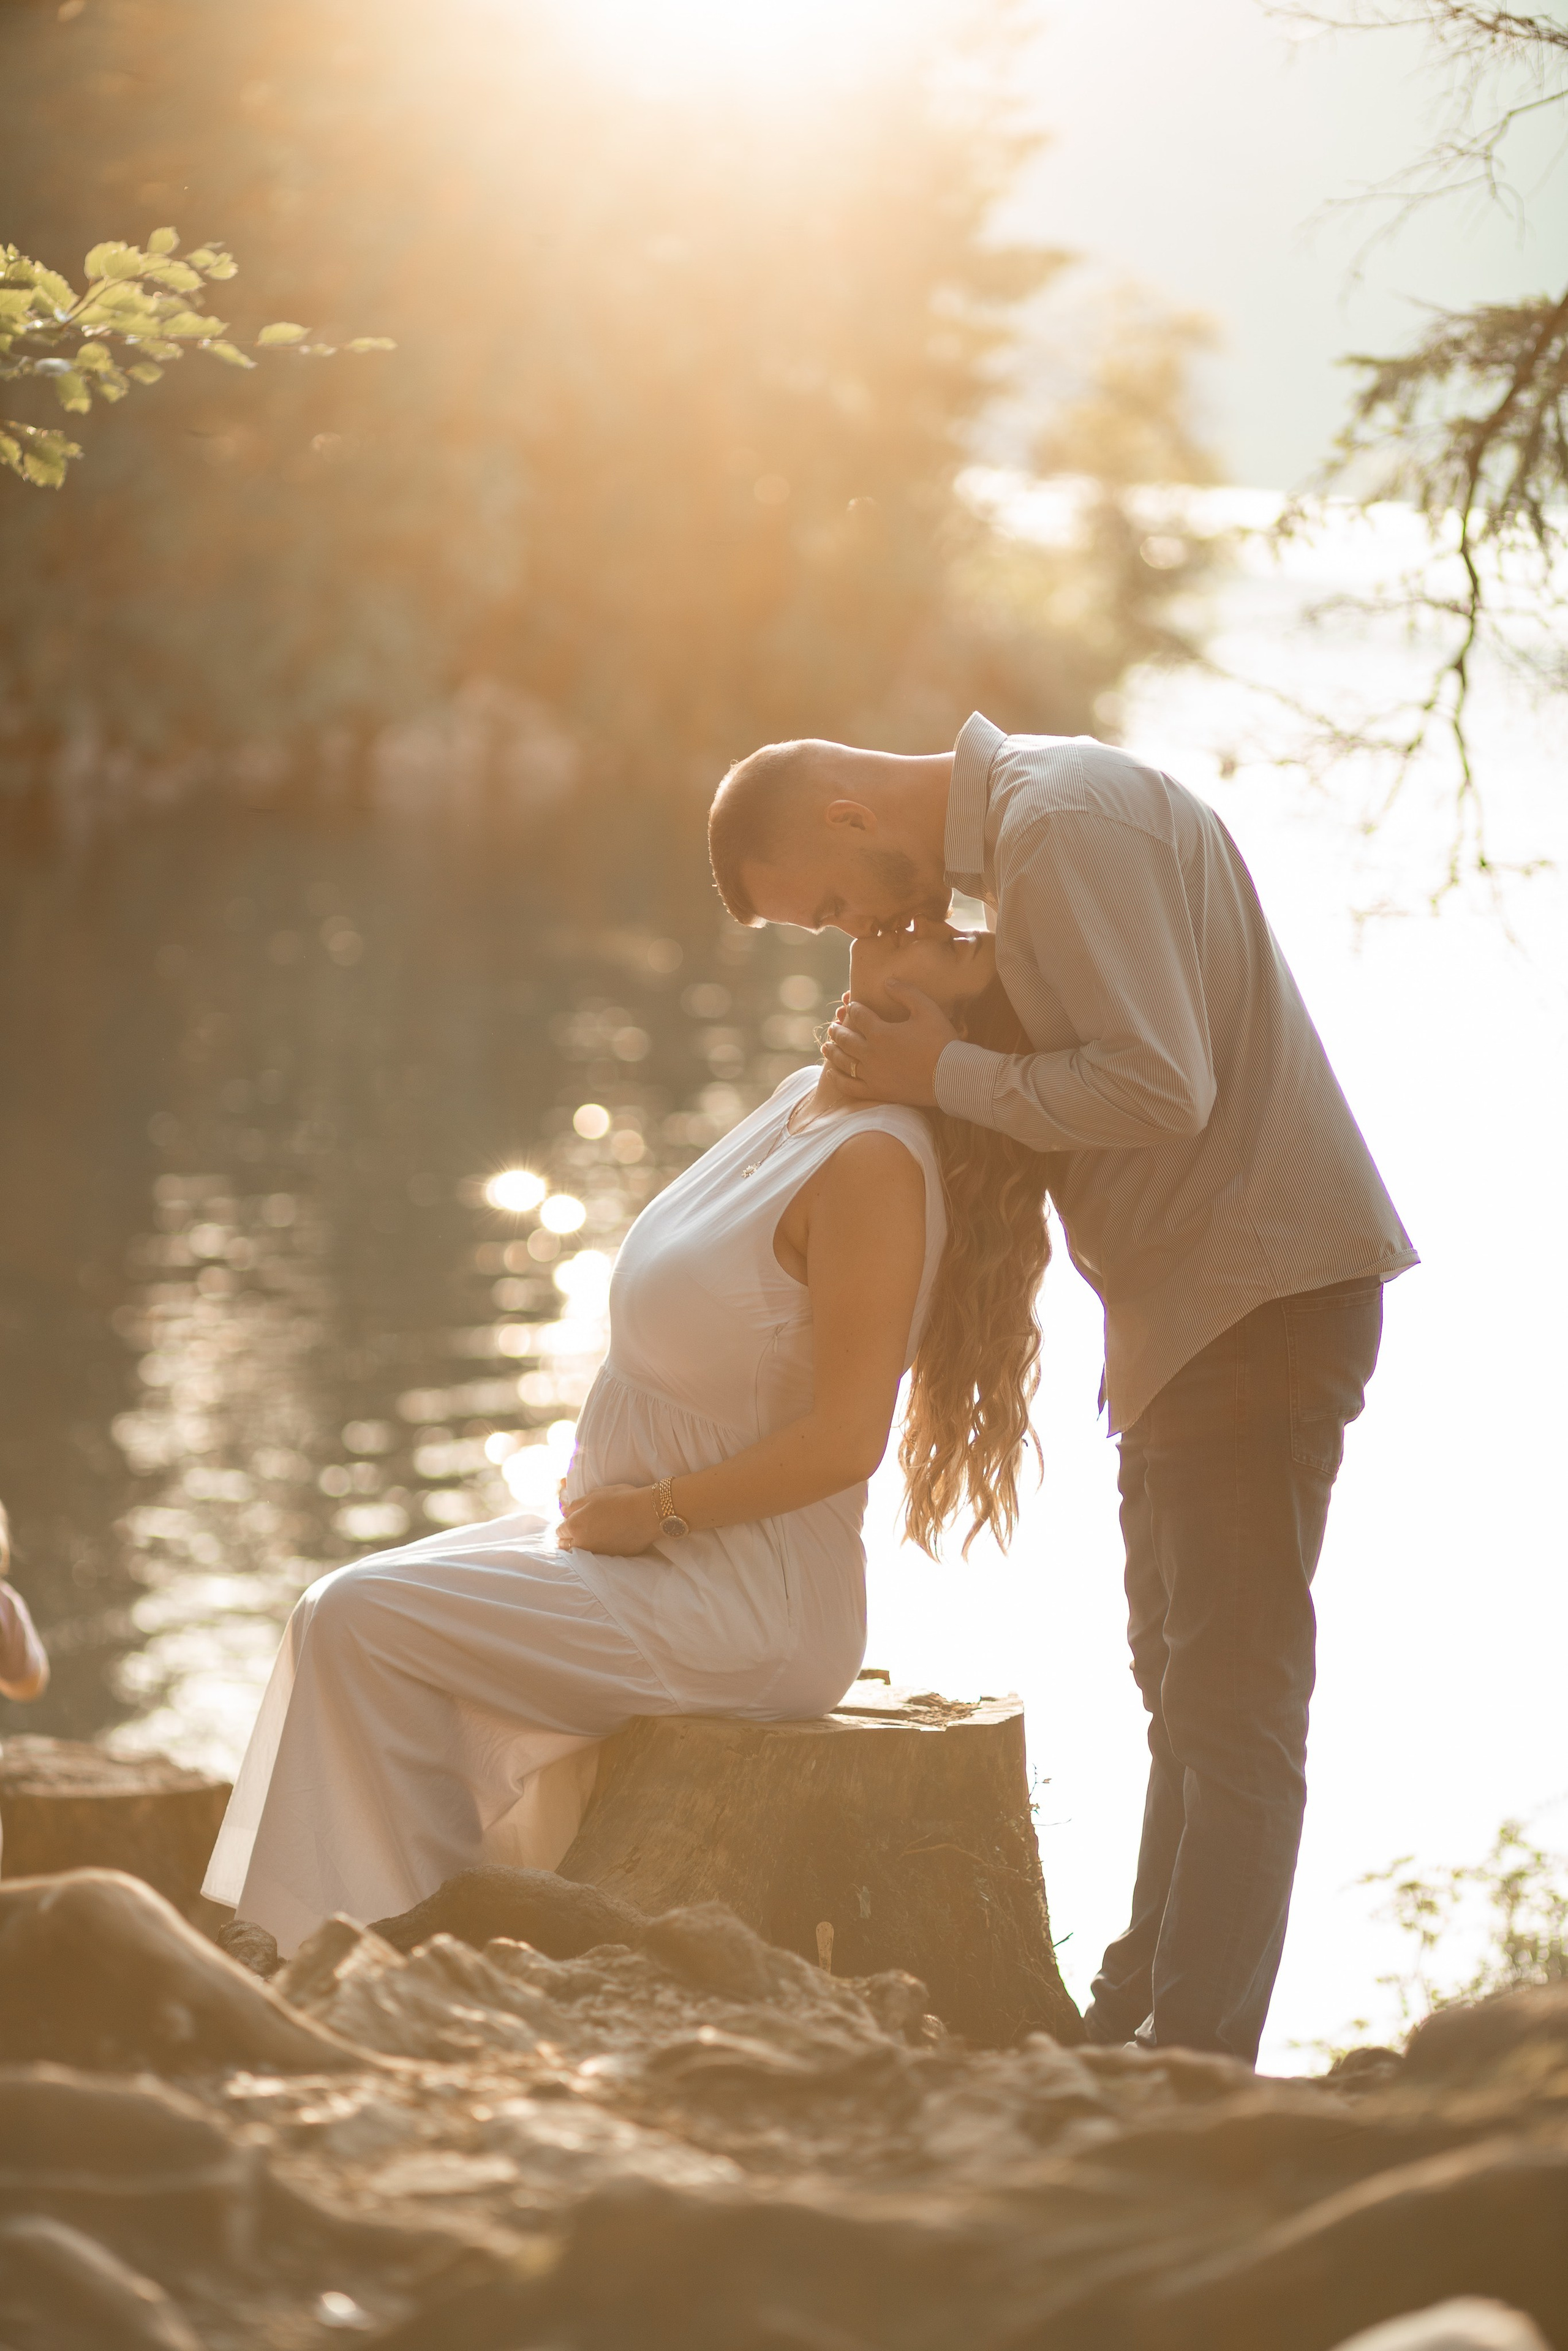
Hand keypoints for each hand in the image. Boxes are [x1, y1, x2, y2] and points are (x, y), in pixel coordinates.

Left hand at [557, 1482, 661, 1556]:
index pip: (560, 1531)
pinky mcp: (611, 1558)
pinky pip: (598, 1556)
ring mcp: (597, 1553)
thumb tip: (566, 1512)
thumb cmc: (620, 1499)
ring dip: (581, 1546)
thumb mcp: (595, 1494)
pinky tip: (606, 1541)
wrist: (646, 1513)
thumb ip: (576, 1505)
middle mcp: (582, 1543)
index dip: (565, 1524)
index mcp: (575, 1526)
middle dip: (568, 1538)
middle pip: (565, 1546)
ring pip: (580, 1554)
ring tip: (590, 1537)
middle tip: (577, 1530)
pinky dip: (598, 1550)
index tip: (572, 1521)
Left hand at [822, 980, 955, 1106]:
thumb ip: (905, 992)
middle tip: (833, 1026)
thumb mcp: (927, 1009)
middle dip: (838, 1030)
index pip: (859, 1016)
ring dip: (832, 1051)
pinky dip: (838, 1078)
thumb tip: (886, 981)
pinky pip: (849, 1086)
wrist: (952, 1076)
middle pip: (845, 1039)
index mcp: (881, 1032)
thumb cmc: (942, 1041)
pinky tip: (832, 1073)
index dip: (854, 1008)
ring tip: (826, 1046)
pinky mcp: (877, 1091)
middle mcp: (871, 1053)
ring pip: (843, 1061)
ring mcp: (872, 1074)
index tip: (851, 1005)